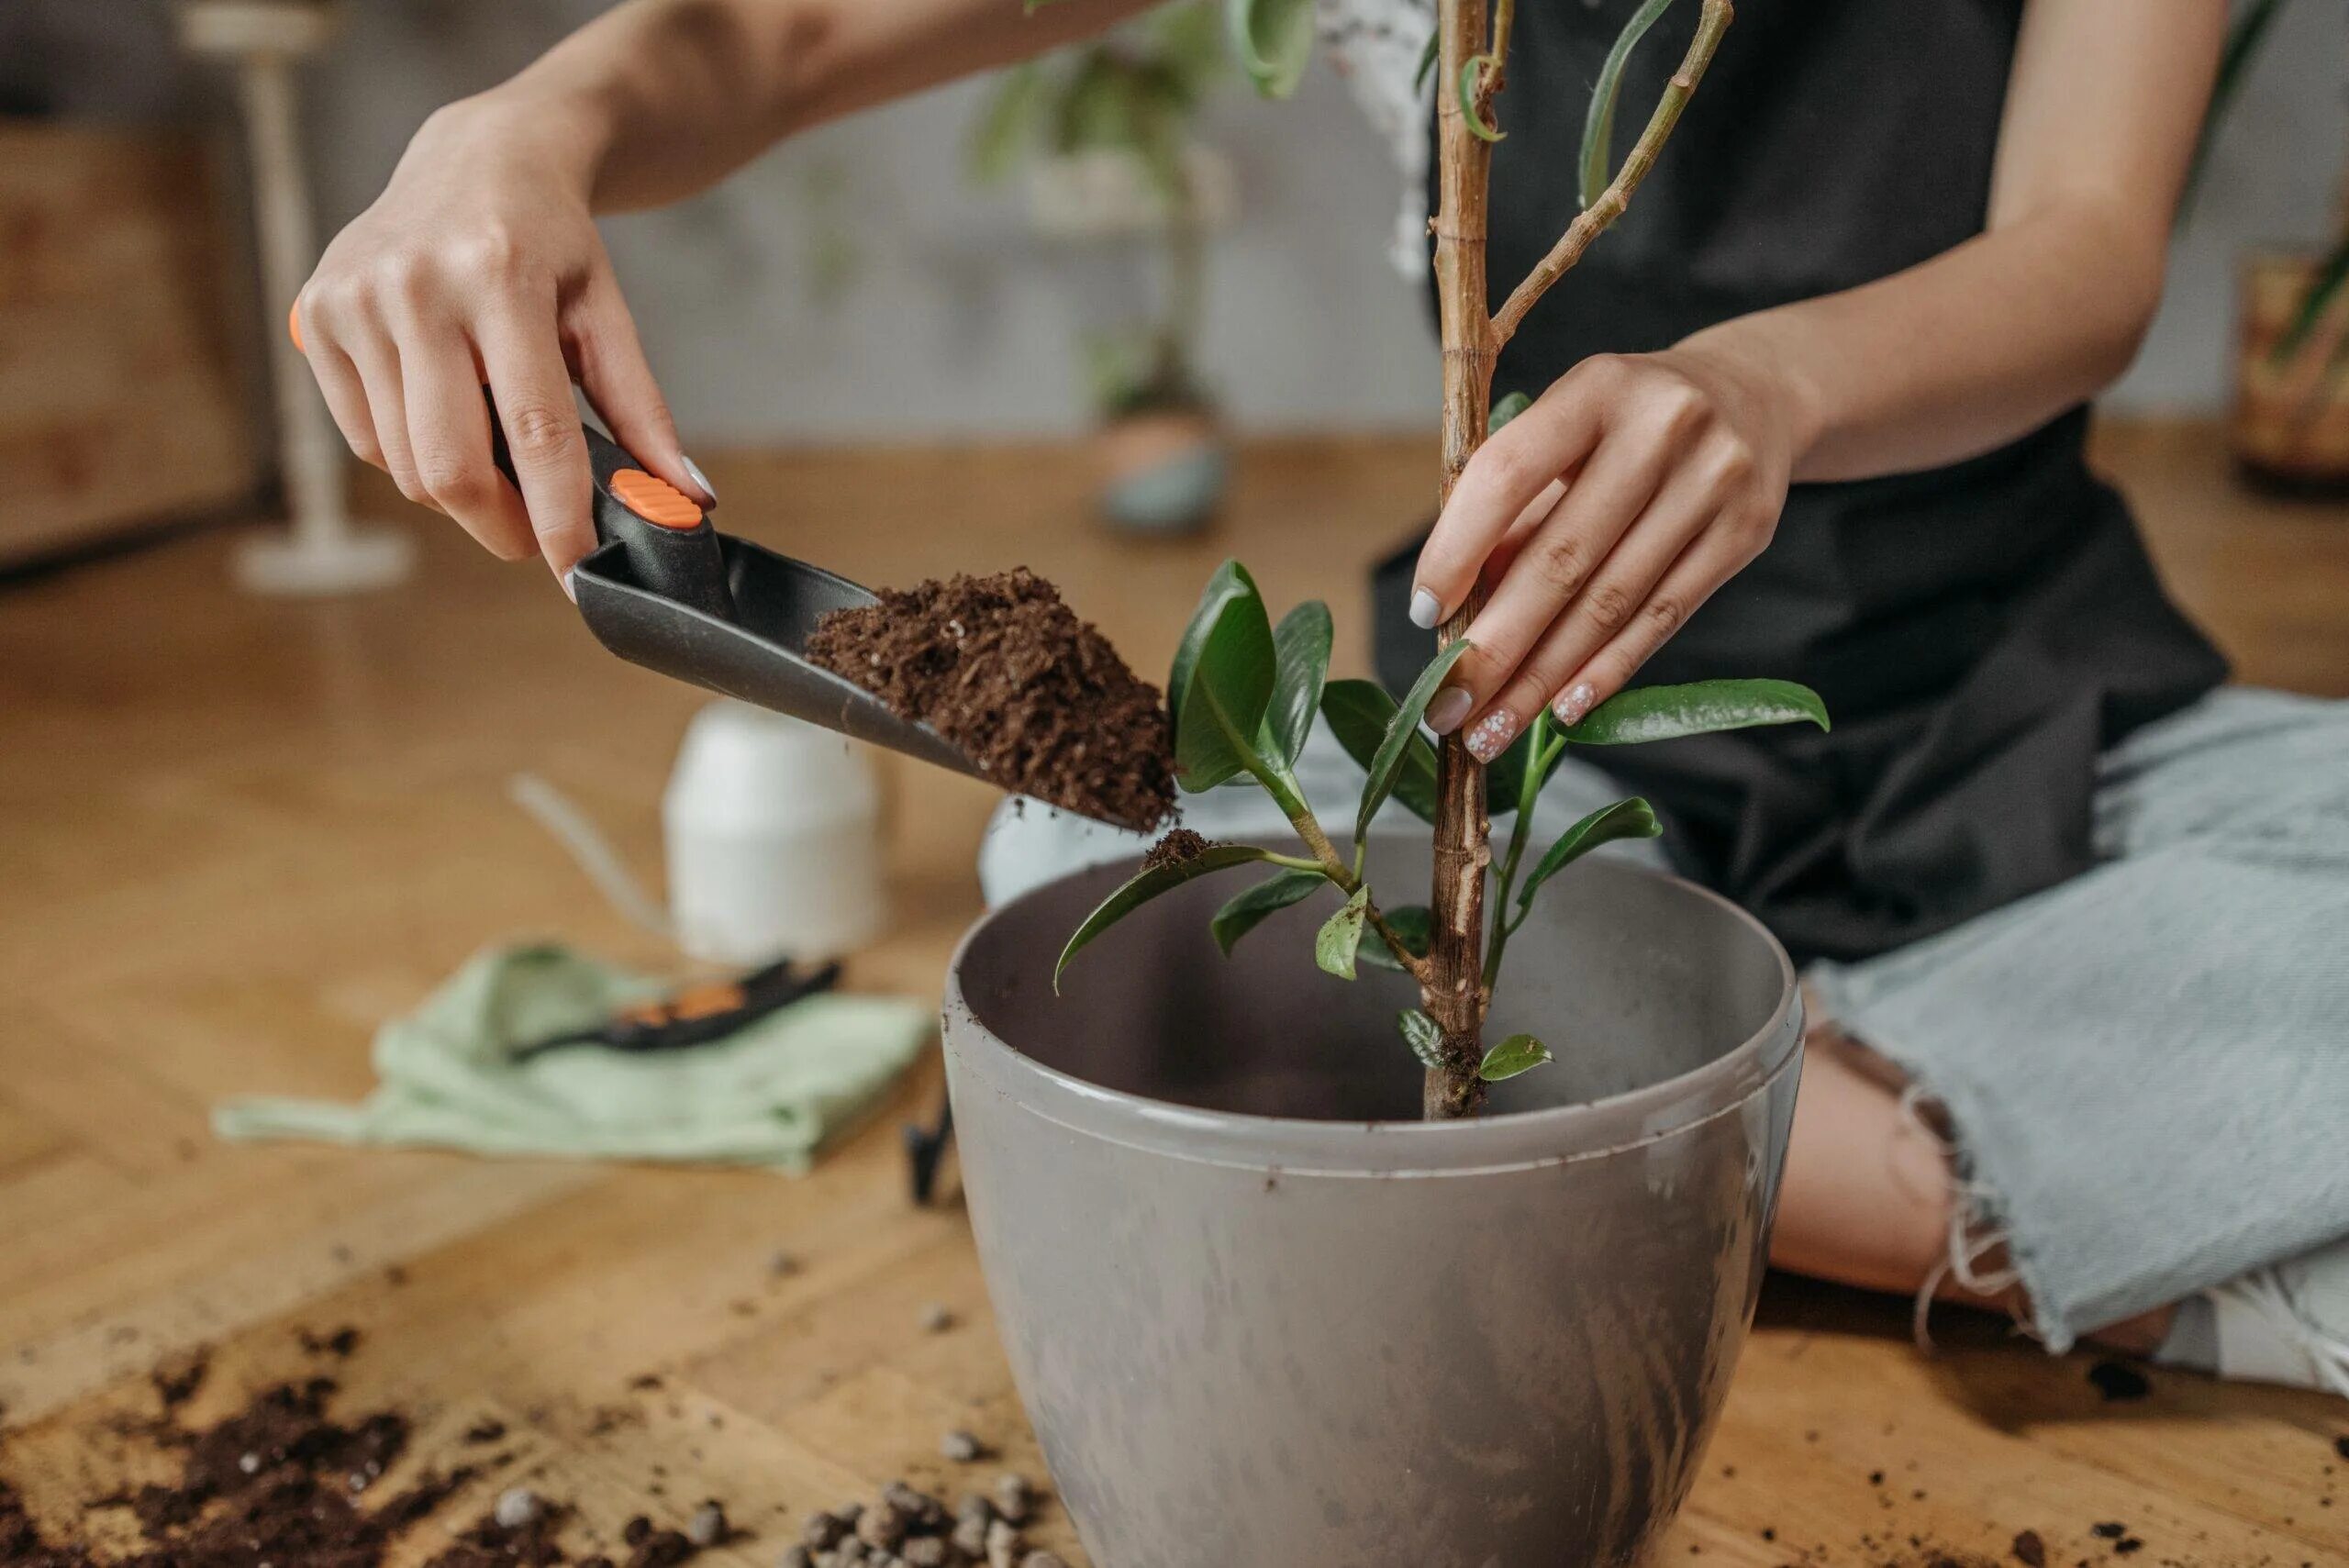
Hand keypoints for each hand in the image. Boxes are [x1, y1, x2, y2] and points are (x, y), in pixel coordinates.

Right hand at [293, 95, 710, 587]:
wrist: (477, 156)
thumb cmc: (550, 240)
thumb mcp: (606, 311)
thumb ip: (642, 411)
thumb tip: (681, 501)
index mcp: (501, 276)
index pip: (533, 431)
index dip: (556, 517)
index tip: (575, 572)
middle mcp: (416, 284)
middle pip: (449, 466)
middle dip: (499, 525)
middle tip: (535, 535)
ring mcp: (355, 299)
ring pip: (405, 465)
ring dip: (458, 490)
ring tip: (496, 455)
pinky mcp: (315, 315)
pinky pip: (366, 438)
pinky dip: (411, 452)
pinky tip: (444, 410)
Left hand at [1409, 345, 1804, 759]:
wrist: (1756, 396)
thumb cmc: (1627, 424)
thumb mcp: (1568, 432)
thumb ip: (1514, 509)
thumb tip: (1454, 613)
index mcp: (1596, 387)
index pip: (1508, 474)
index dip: (1457, 549)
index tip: (1424, 614)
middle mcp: (1662, 428)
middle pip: (1562, 558)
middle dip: (1495, 646)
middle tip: (1447, 707)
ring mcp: (1713, 481)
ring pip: (1610, 603)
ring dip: (1542, 679)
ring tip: (1493, 730)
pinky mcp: (1745, 532)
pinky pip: (1661, 618)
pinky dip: (1607, 671)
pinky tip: (1562, 710)